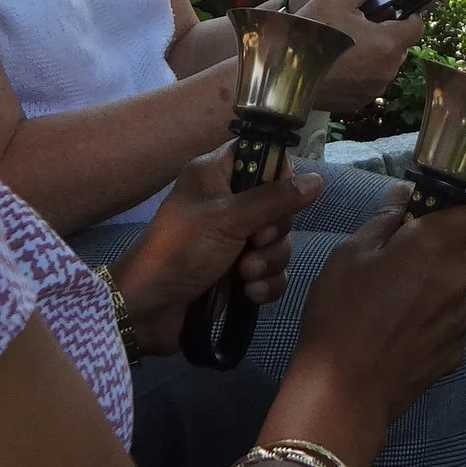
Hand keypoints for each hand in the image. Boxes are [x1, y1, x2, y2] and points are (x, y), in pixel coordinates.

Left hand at [116, 146, 320, 354]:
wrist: (148, 311)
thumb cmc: (180, 251)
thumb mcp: (228, 218)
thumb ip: (275, 199)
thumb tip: (317, 180)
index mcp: (216, 176)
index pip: (260, 156)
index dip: (277, 173)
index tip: (281, 195)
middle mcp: (228, 204)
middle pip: (279, 205)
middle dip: (274, 231)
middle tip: (254, 242)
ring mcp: (235, 241)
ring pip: (279, 243)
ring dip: (268, 261)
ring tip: (244, 275)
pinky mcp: (239, 274)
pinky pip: (273, 273)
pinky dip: (265, 284)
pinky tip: (248, 293)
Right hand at [289, 0, 424, 113]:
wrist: (281, 75)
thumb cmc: (309, 33)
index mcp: (388, 43)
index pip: (417, 25)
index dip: (405, 12)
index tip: (387, 7)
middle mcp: (387, 70)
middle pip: (400, 45)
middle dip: (385, 32)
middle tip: (357, 23)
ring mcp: (373, 89)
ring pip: (383, 63)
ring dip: (371, 52)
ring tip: (343, 42)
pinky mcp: (357, 101)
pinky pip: (368, 80)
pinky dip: (359, 70)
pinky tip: (335, 62)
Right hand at [291, 189, 465, 425]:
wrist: (344, 390)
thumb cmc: (341, 312)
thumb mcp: (351, 253)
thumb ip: (386, 218)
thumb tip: (406, 193)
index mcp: (438, 247)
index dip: (456, 216)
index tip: (424, 225)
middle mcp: (461, 280)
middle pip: (459, 255)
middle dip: (432, 256)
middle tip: (389, 270)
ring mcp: (462, 320)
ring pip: (452, 290)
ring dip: (430, 291)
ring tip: (389, 310)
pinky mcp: (456, 353)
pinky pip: (447, 324)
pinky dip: (429, 325)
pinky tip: (397, 338)